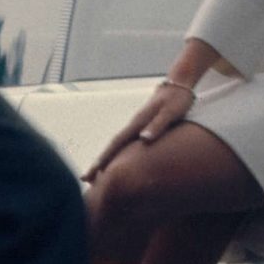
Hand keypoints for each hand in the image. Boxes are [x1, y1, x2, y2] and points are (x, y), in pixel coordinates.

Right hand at [84, 39, 227, 182]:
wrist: (179, 84)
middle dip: (98, 163)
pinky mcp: (142, 126)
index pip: (117, 143)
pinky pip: (126, 143)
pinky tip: (117, 162)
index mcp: (138, 122)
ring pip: (117, 145)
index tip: (93, 172)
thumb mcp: (171, 112)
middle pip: (112, 146)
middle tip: (84, 179)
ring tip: (96, 176)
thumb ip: (158, 125)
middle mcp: (134, 125)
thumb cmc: (178, 99)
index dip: (104, 158)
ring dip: (106, 159)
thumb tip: (143, 139)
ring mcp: (137, 125)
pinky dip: (118, 153)